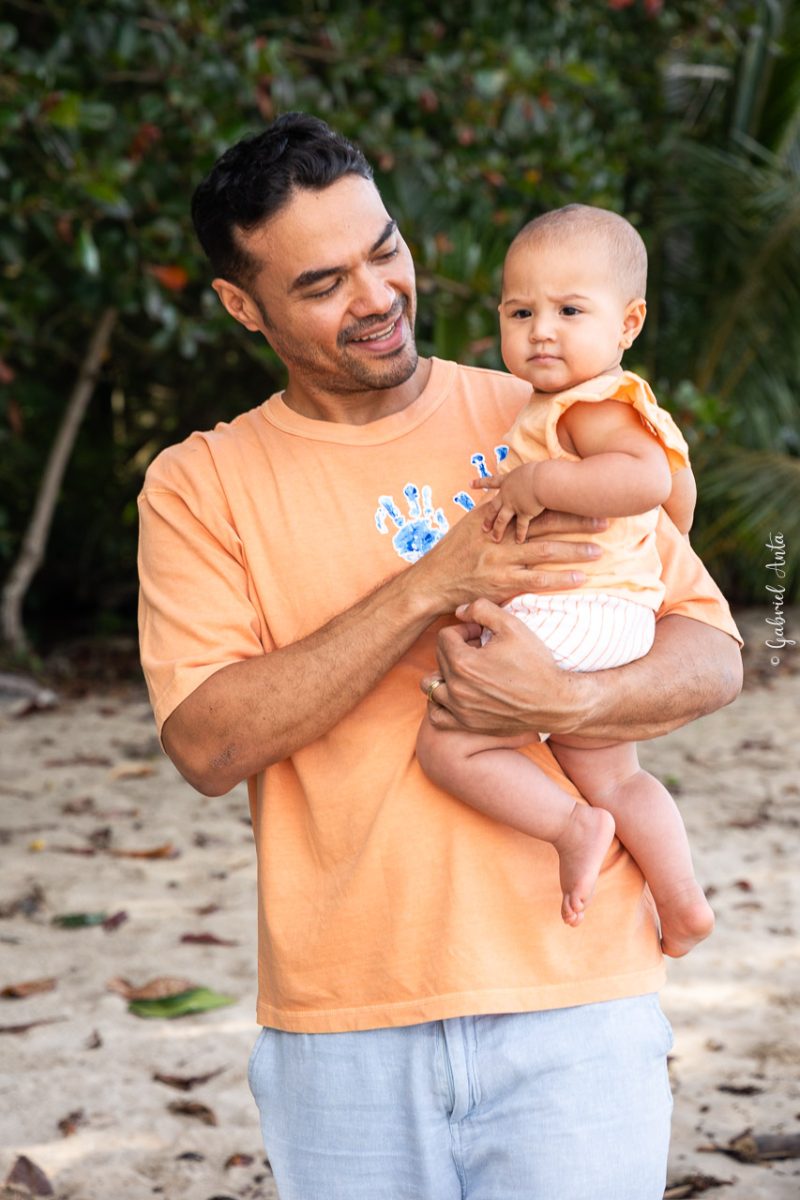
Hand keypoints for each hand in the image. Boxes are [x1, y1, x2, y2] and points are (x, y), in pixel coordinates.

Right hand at [415, 502, 605, 614]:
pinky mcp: (502, 582)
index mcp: (496, 518)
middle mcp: (501, 535)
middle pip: (545, 524)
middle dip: (577, 522)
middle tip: (604, 520)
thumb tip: (509, 494)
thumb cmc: (452, 554)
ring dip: (575, 550)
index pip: (535, 506)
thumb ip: (493, 511)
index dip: (561, 502)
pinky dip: (560, 578)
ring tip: (599, 550)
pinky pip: (537, 580)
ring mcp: (502, 559)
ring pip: (545, 551)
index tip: (585, 498)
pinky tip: (579, 578)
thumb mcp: (470, 525)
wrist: (432, 582)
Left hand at [421, 597, 590, 736]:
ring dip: (443, 673)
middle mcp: (456, 688)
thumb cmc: (535, 663)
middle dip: (456, 648)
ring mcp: (460, 709)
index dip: (464, 630)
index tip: (482, 634)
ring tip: (466, 670)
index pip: (445, 636)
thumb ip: (482, 609)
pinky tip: (458, 694)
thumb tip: (460, 610)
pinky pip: (436, 715)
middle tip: (481, 649)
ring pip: (431, 686)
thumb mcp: (512, 626)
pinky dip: (441, 703)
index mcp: (463, 662)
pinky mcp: (467, 724)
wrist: (554, 702)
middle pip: (439, 657)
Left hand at [473, 463, 543, 542]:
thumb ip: (528, 474)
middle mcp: (507, 494)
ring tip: (495, 538)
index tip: (469, 484)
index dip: (480, 482)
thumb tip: (535, 473)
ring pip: (501, 520)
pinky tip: (519, 541)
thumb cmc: (540, 471)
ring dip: (498, 530)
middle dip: (488, 518)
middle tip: (483, 528)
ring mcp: (513, 505)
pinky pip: (520, 526)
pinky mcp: (523, 513)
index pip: (491, 481)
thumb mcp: (530, 469)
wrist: (542, 479)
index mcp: (508, 480)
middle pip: (493, 508)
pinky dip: (520, 534)